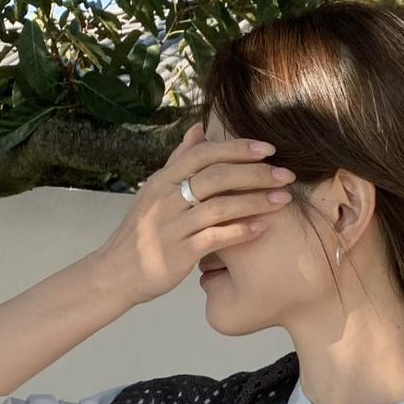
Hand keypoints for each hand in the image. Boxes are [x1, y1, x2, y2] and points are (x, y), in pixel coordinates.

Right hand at [87, 121, 294, 309]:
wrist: (116, 273)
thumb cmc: (143, 232)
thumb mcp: (155, 191)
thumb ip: (179, 161)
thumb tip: (199, 129)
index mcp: (162, 180)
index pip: (204, 154)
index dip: (237, 149)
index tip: (267, 148)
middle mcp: (166, 199)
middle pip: (217, 177)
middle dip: (256, 173)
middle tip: (286, 174)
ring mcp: (172, 226)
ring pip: (220, 207)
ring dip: (256, 201)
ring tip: (284, 199)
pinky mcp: (179, 253)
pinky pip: (216, 238)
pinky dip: (241, 231)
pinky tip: (263, 228)